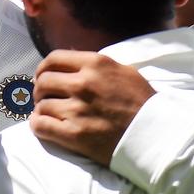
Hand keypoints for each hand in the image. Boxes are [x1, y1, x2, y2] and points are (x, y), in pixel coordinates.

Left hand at [29, 50, 153, 164]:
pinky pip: (40, 126)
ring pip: (41, 105)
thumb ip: (96, 66)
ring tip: (49, 114)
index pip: (54, 59)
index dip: (43, 69)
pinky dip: (37, 125)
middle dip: (40, 90)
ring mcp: (77, 109)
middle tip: (45, 98)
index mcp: (95, 64)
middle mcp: (83, 83)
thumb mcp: (123, 71)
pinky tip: (43, 126)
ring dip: (42, 109)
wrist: (156, 134)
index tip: (43, 77)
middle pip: (43, 81)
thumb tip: (71, 66)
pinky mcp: (74, 134)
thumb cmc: (143, 103)